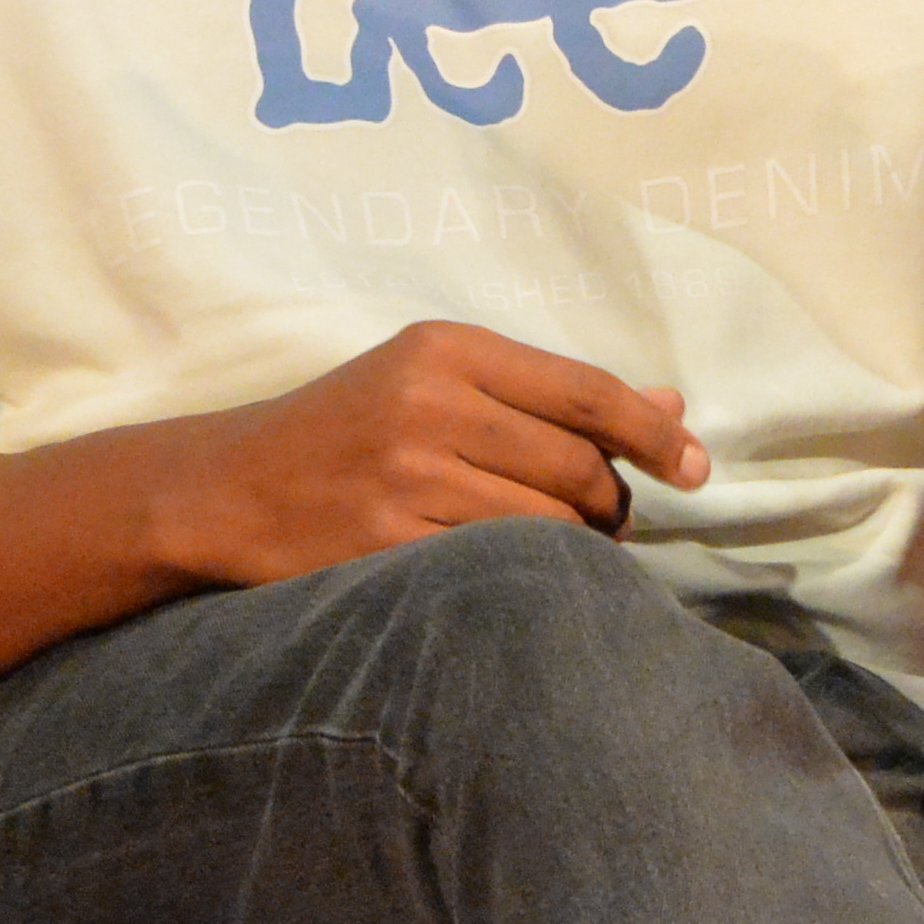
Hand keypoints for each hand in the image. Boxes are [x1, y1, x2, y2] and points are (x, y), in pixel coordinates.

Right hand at [146, 320, 708, 585]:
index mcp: (446, 348)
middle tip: (605, 518)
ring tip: (561, 546)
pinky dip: (526, 575)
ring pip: (547, 524)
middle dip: (611, 501)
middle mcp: (428, 403)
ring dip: (576, 545)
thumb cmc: (348, 430)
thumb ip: (548, 394)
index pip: (586, 391)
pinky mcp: (384, 544)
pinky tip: (517, 576)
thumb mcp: (436, 381)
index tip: (697, 467)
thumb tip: (671, 407)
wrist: (227, 487)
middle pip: (577, 464)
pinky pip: (497, 567)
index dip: (653, 433)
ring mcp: (405, 477)